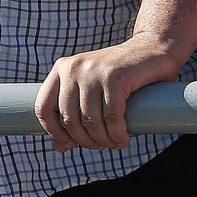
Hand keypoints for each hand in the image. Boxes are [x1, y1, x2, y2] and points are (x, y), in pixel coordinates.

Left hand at [34, 33, 183, 151]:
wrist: (153, 49)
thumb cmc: (121, 74)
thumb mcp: (91, 90)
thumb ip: (73, 113)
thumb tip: (60, 147)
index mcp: (62, 69)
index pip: (43, 107)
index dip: (54, 132)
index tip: (70, 144)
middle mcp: (74, 68)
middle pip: (69, 120)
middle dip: (86, 141)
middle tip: (102, 144)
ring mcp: (94, 71)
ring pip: (91, 122)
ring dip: (105, 141)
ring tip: (115, 142)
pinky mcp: (116, 77)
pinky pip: (111, 117)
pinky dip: (118, 134)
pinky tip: (124, 138)